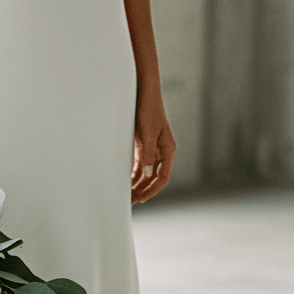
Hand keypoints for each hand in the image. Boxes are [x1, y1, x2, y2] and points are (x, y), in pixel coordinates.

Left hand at [131, 87, 175, 203]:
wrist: (145, 92)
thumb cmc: (148, 109)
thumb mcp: (147, 131)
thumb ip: (147, 151)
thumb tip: (145, 170)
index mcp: (168, 149)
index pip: (162, 176)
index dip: (153, 189)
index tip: (142, 199)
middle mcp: (162, 151)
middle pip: (154, 178)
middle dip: (143, 190)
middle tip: (131, 202)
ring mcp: (153, 149)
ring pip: (146, 173)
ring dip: (138, 184)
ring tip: (127, 195)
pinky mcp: (144, 145)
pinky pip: (140, 165)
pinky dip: (133, 174)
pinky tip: (126, 183)